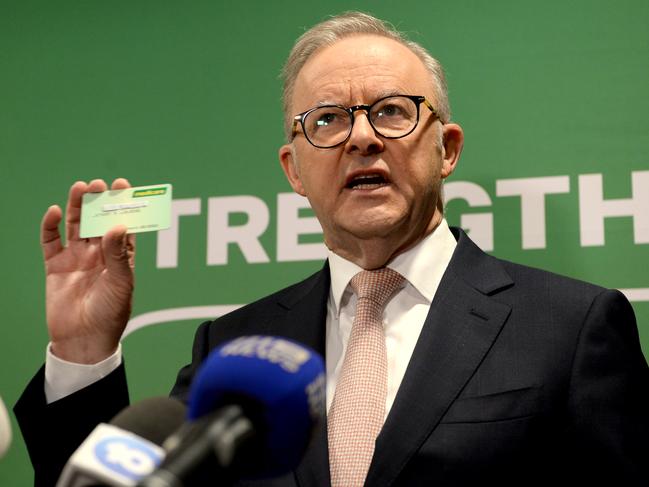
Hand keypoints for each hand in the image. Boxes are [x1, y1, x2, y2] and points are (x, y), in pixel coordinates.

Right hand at [42, 178, 135, 363]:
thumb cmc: (110, 313)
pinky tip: (53, 212)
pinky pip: (51, 241)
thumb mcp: (120, 283)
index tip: (123, 186)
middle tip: (99, 184)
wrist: (84, 339)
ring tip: (80, 187)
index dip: (123, 206)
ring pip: (76, 225)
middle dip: (99, 201)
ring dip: (77, 207)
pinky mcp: (56, 266)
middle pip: (98, 220)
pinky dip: (50, 226)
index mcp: (120, 257)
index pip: (122, 225)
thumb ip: (118, 255)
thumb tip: (117, 226)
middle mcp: (99, 254)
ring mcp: (77, 258)